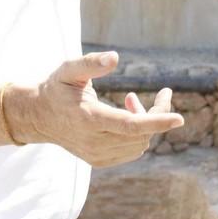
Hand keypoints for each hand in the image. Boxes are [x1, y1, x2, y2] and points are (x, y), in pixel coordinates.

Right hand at [10, 51, 183, 166]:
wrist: (37, 117)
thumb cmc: (55, 88)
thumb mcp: (68, 69)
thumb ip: (91, 63)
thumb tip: (115, 58)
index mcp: (89, 119)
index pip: (129, 125)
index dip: (156, 121)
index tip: (179, 119)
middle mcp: (94, 141)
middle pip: (141, 133)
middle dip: (157, 113)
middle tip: (162, 92)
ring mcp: (96, 154)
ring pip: (139, 143)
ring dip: (146, 122)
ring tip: (131, 100)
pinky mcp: (99, 160)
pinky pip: (132, 150)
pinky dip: (138, 134)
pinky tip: (127, 115)